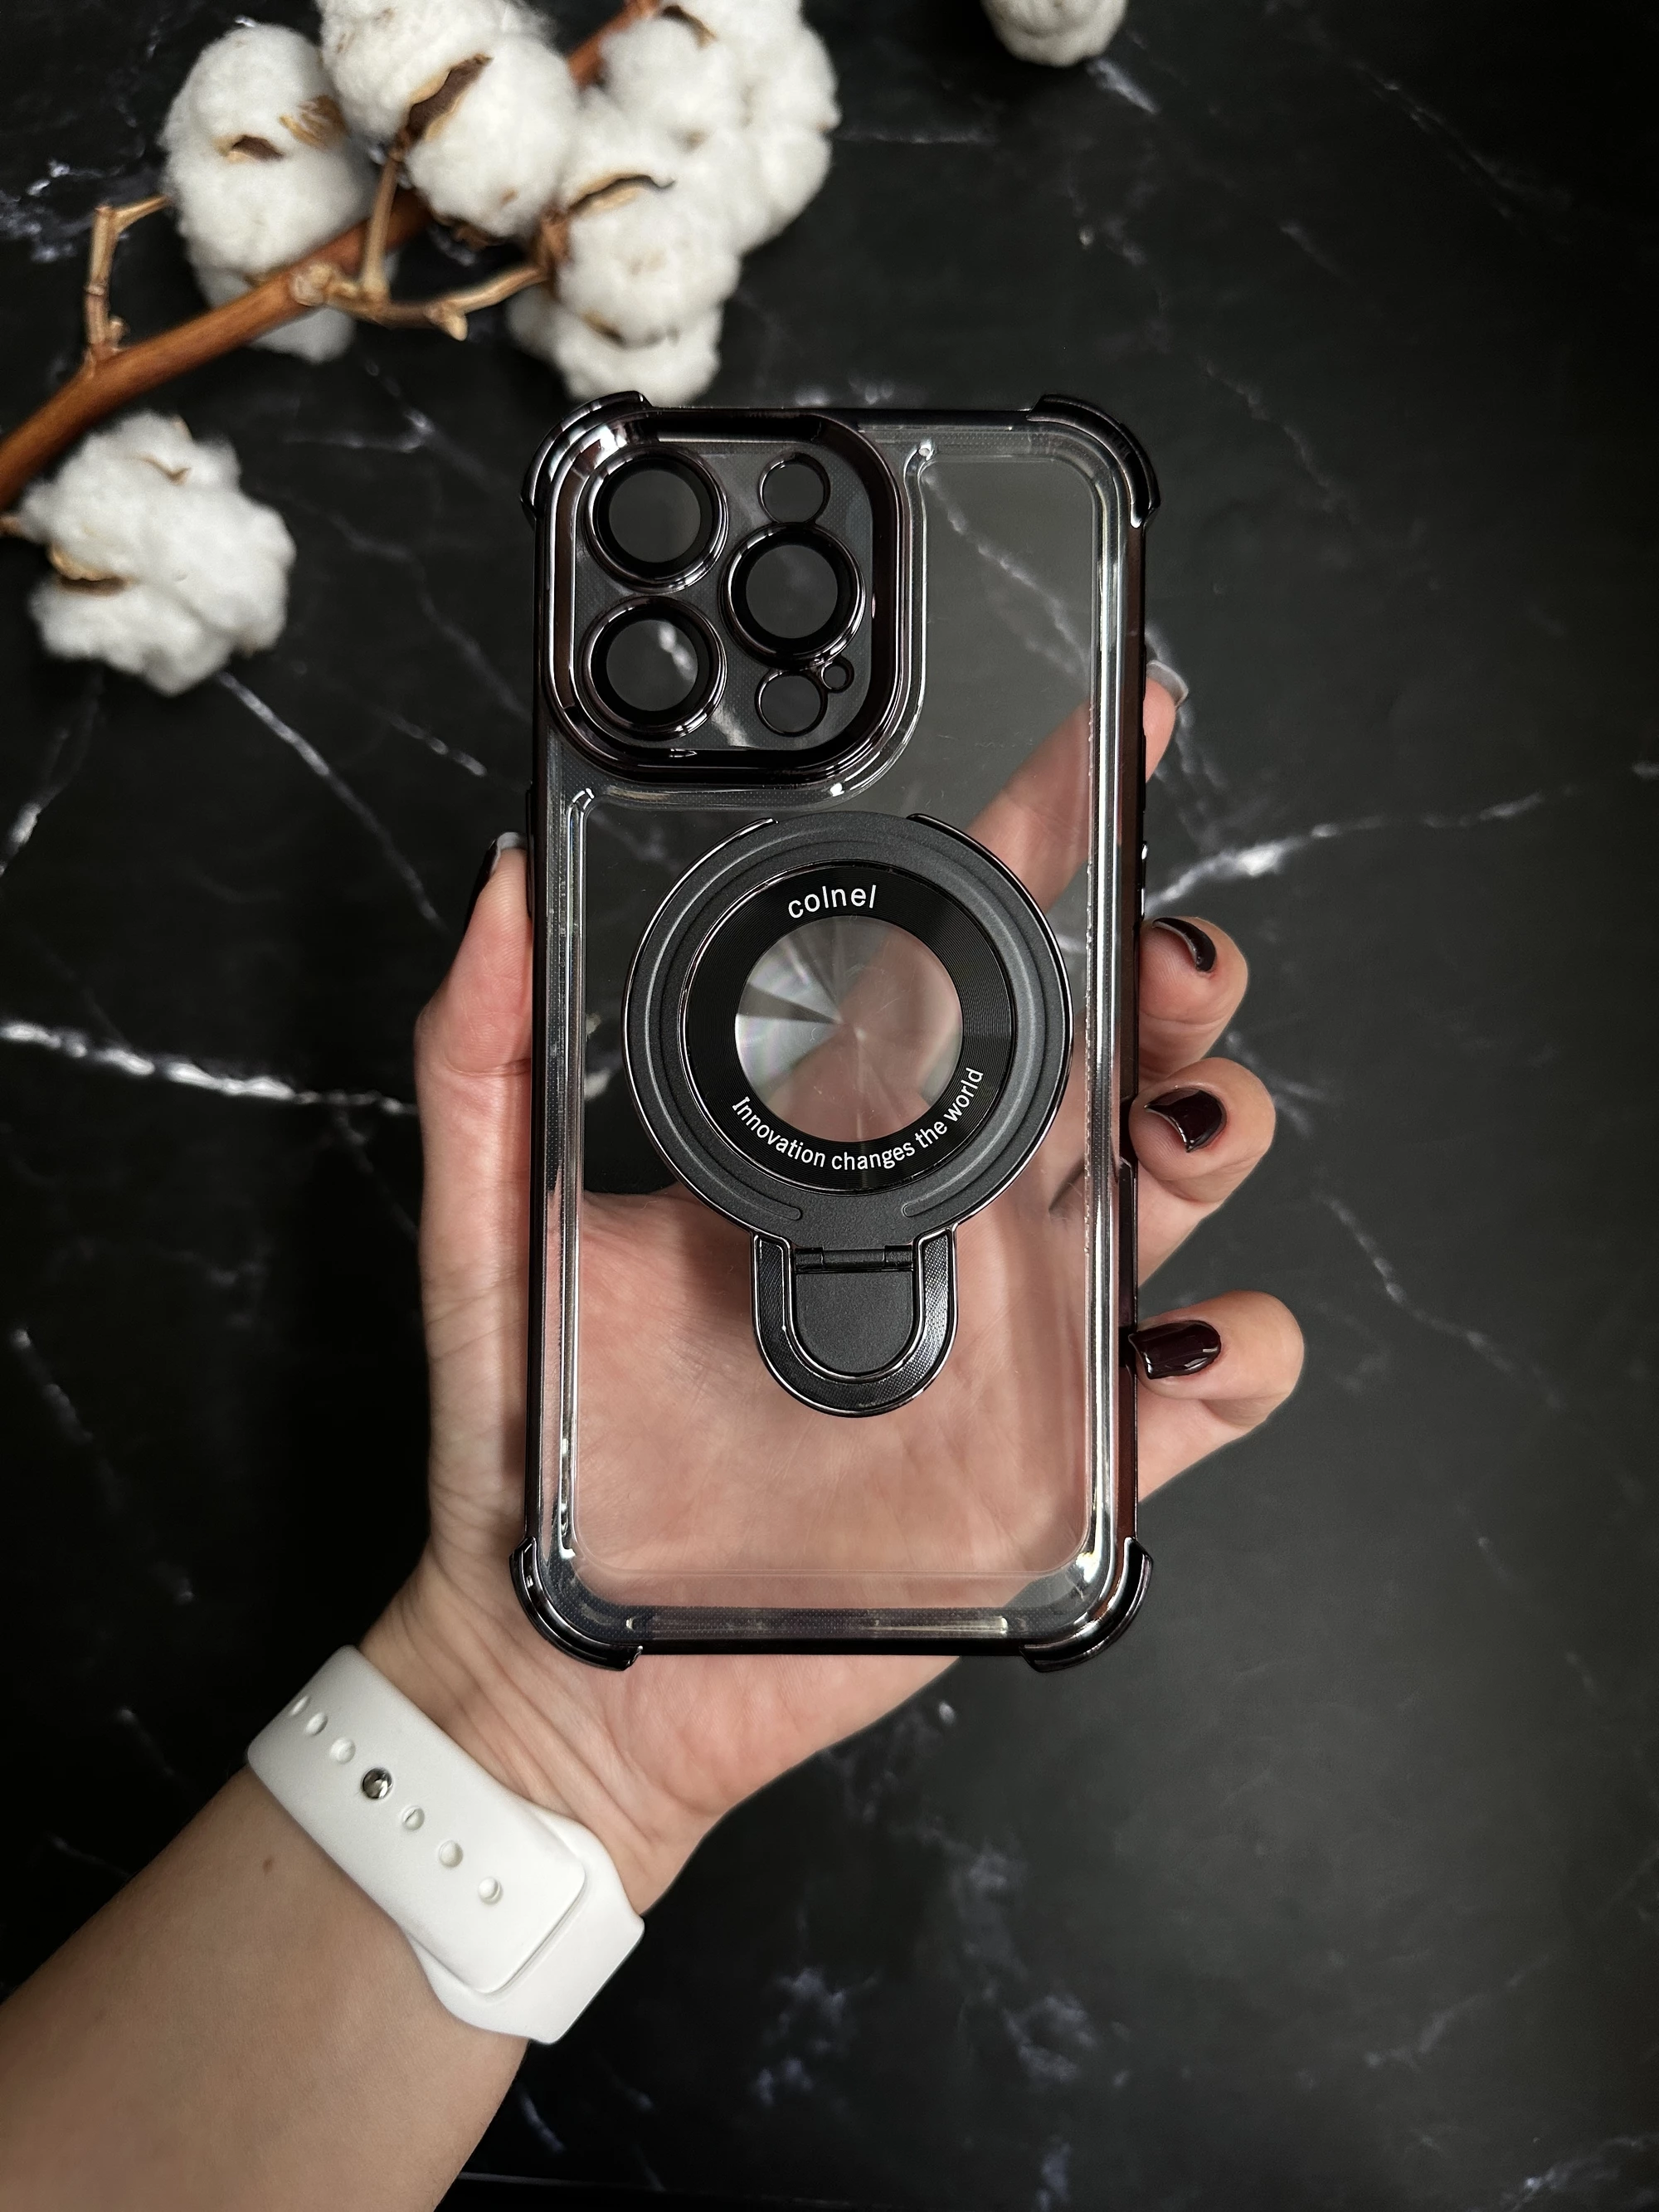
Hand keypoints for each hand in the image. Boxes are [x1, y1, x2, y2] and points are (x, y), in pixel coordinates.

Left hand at [363, 680, 1302, 1909]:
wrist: (577, 1662)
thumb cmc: (544, 1452)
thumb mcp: (493, 1242)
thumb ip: (485, 1064)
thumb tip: (500, 883)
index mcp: (845, 1140)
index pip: (963, 956)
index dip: (1046, 833)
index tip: (1105, 736)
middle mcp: (957, 1212)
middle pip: (1116, 1050)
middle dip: (1171, 975)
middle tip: (1156, 961)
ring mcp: (1023, 1330)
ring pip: (1183, 1184)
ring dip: (1215, 1123)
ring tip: (1171, 1125)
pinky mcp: (1068, 1460)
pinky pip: (1207, 1386)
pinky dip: (1236, 1349)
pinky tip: (1174, 1340)